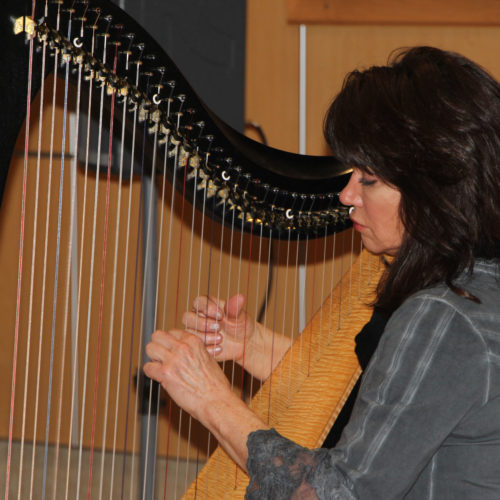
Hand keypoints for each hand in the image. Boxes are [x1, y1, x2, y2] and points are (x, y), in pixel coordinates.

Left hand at [143, 328, 268, 471]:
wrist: (216, 401)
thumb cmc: (216, 385)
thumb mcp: (208, 358)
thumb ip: (195, 351)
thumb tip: (184, 352)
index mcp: (194, 341)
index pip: (172, 332)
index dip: (170, 342)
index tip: (171, 350)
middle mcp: (183, 347)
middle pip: (157, 336)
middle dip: (158, 345)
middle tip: (161, 357)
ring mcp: (173, 359)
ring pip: (150, 348)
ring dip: (152, 358)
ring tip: (159, 366)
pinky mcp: (165, 374)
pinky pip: (148, 367)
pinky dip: (151, 373)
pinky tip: (159, 378)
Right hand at [182, 294, 254, 363]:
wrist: (244, 343)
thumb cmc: (241, 325)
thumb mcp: (240, 316)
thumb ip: (235, 307)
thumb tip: (240, 297)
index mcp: (207, 304)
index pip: (198, 302)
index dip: (207, 308)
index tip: (221, 315)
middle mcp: (198, 316)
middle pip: (188, 317)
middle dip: (203, 324)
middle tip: (219, 328)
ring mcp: (196, 331)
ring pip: (190, 332)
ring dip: (205, 337)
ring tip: (221, 338)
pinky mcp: (198, 344)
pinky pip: (194, 347)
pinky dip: (207, 348)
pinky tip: (219, 349)